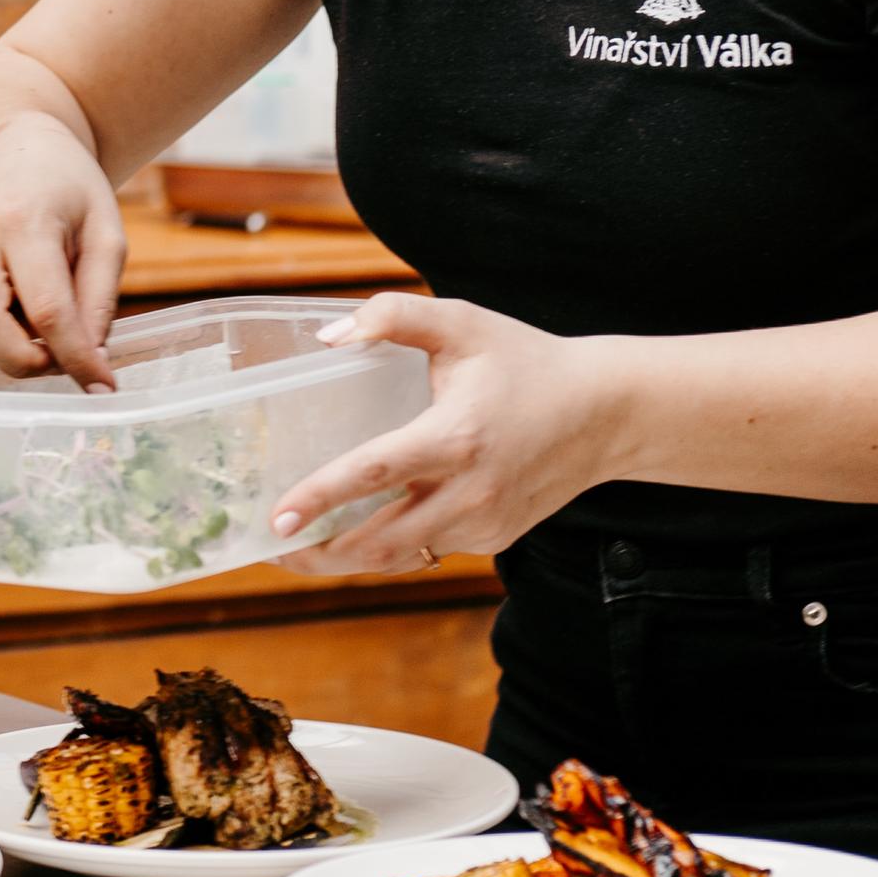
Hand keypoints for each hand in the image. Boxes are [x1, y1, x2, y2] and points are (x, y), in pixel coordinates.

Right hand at [0, 111, 127, 388]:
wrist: (18, 145)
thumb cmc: (69, 190)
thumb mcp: (106, 232)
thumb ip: (99, 299)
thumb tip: (90, 362)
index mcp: (24, 220)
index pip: (46, 307)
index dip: (76, 357)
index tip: (100, 385)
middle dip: (18, 360)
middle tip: (49, 357)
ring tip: (11, 345)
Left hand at [264, 294, 634, 573]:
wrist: (607, 413)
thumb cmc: (527, 361)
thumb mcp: (463, 323)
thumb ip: (394, 316)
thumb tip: (330, 336)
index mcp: (456, 437)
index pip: (374, 475)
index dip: (320, 498)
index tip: (277, 519)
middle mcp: (471, 491)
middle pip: (379, 541)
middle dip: (319, 553)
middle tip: (271, 545)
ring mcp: (485, 523)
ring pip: (402, 556)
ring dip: (348, 560)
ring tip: (299, 552)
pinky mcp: (495, 538)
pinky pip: (430, 549)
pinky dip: (390, 548)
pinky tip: (356, 537)